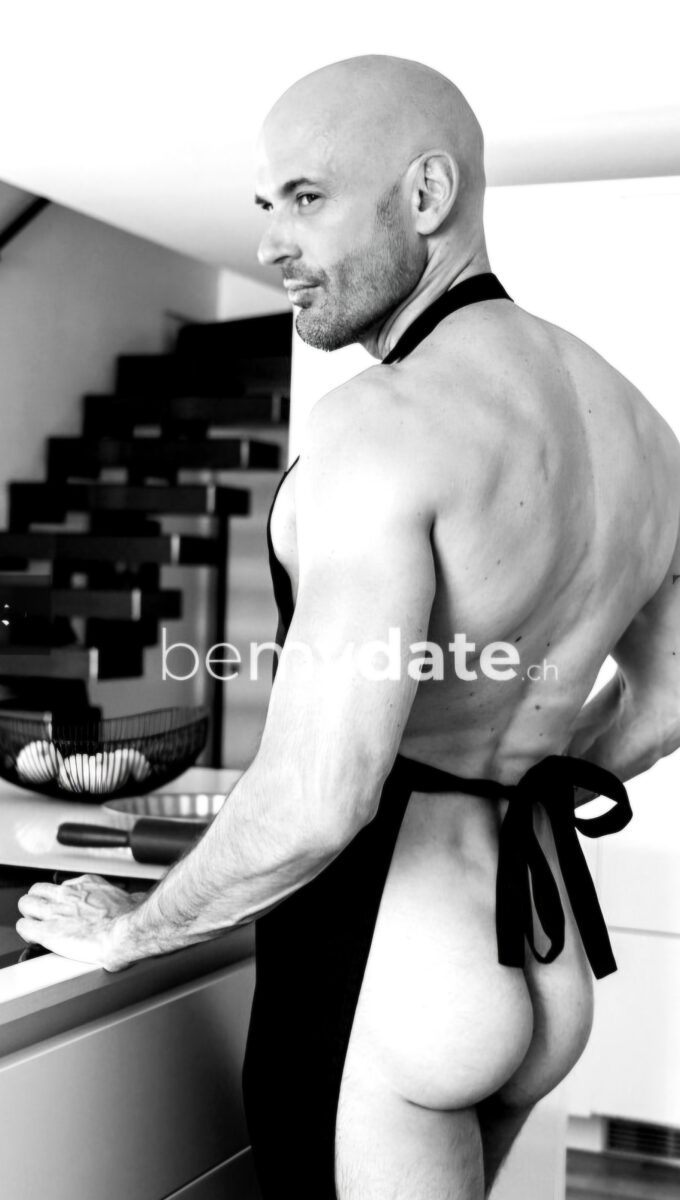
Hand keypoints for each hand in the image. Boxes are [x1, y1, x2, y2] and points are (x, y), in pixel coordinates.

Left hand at [16, 875, 141, 970]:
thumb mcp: (131, 900)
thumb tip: (135, 900)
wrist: (126, 932)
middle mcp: (68, 894)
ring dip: (29, 914)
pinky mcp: (47, 930)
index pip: (64, 886)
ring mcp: (55, 910)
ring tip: (36, 925)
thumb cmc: (132, 919)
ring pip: (26, 903)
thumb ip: (127, 899)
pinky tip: (34, 938)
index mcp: (88, 885)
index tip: (66, 908)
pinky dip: (27, 933)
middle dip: (38, 902)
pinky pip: (24, 927)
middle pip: (38, 889)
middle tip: (44, 916)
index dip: (61, 899)